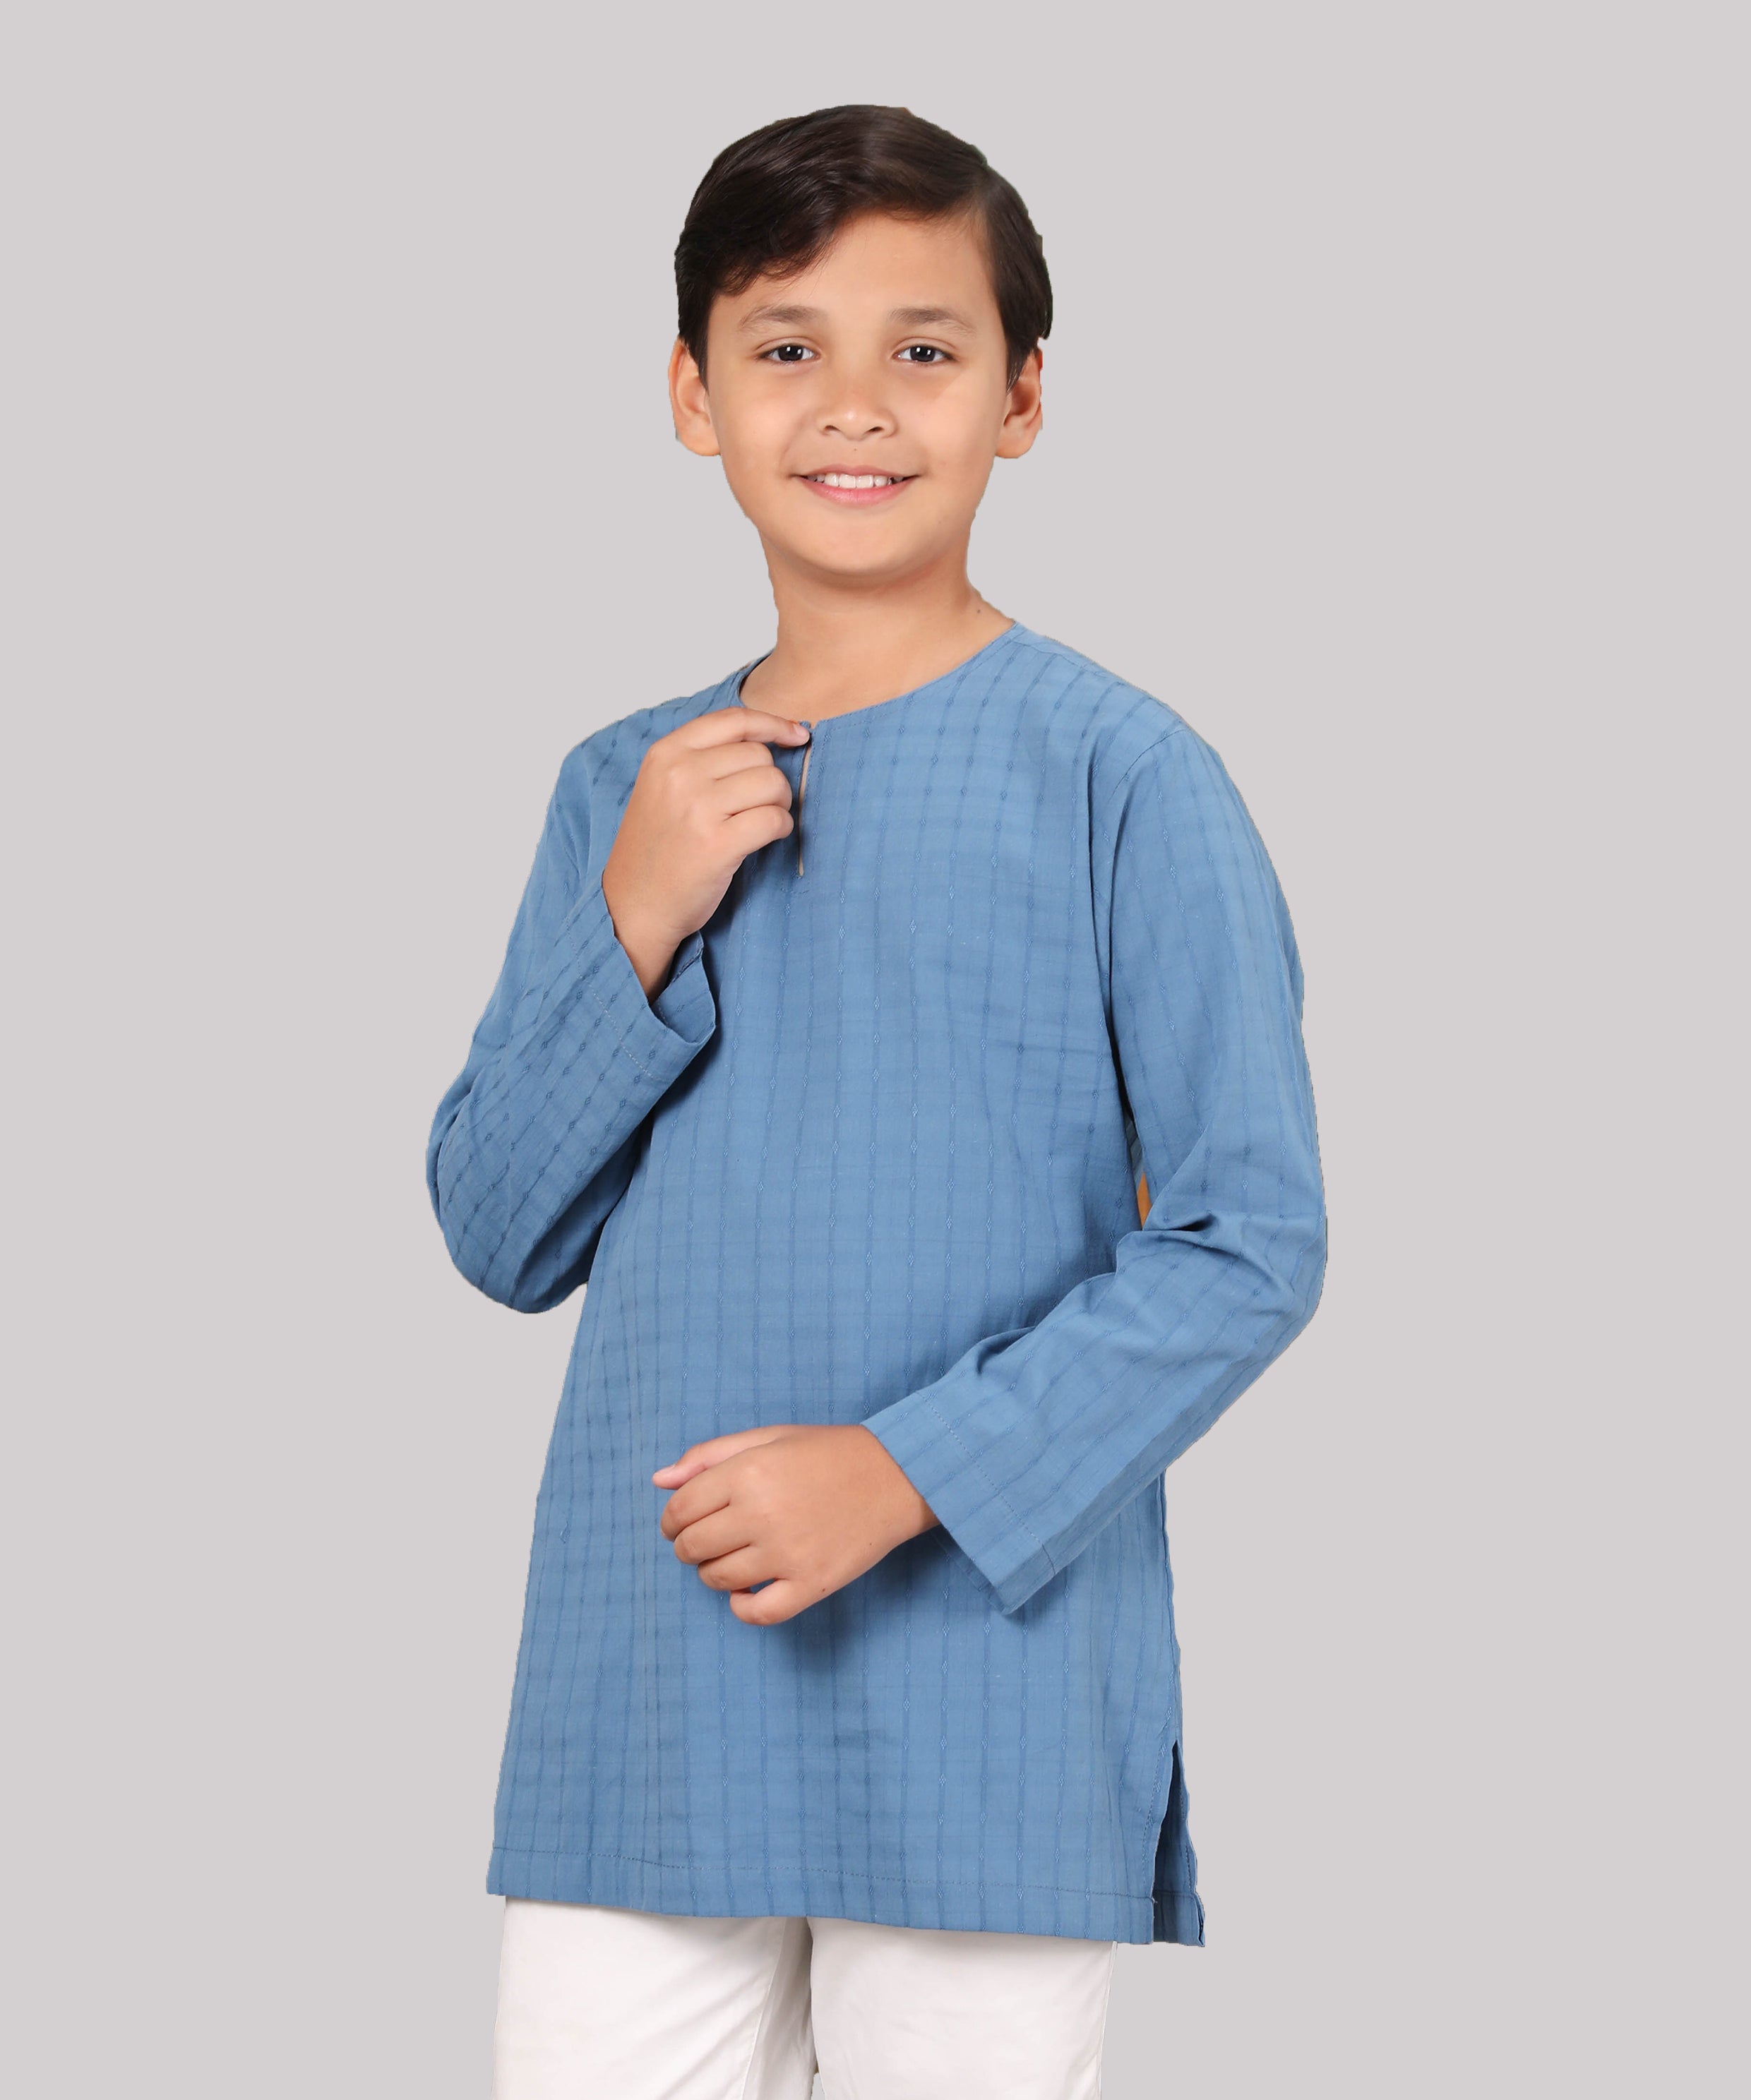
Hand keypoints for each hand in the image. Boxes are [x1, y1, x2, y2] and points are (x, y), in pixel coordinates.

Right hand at [602, 706, 810, 996]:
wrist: (633, 904)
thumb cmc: (656, 847)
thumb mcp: (662, 786)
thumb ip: (702, 758)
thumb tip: (768, 739)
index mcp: (666, 753)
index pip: (734, 719)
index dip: (773, 724)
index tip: (797, 734)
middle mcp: (680, 774)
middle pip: (759, 755)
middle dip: (770, 779)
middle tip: (756, 806)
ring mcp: (698, 808)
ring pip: (773, 784)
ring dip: (778, 805)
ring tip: (757, 823)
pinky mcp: (718, 844)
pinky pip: (775, 820)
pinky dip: (781, 829)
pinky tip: (764, 839)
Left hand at [653, 1424, 939, 1625]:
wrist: (896, 1476)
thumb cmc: (827, 1454)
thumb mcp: (768, 1439)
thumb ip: (709, 1456)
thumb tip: (659, 1480)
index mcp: (748, 1473)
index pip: (680, 1510)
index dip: (672, 1520)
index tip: (682, 1522)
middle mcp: (762, 1514)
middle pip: (692, 1547)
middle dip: (688, 1546)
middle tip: (705, 1540)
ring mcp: (787, 1554)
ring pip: (717, 1580)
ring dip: (712, 1573)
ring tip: (732, 1558)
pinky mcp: (810, 1584)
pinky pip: (757, 1613)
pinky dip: (742, 1607)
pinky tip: (747, 1591)